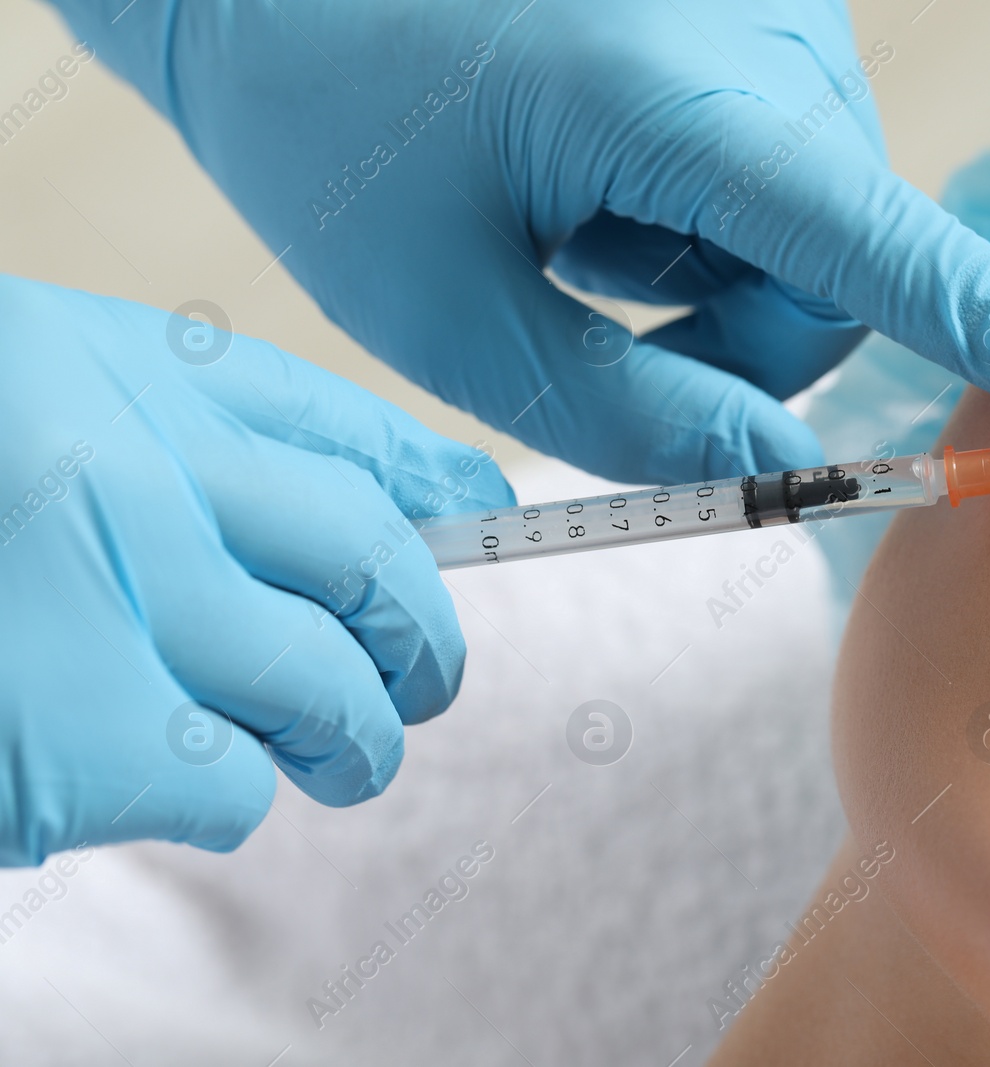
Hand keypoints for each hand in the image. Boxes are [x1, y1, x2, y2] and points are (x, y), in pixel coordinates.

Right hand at [0, 276, 512, 864]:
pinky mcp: (80, 739)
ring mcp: (114, 601)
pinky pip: (230, 788)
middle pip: (378, 566)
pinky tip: (147, 777)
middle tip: (413, 687)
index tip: (487, 519)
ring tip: (325, 756)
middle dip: (421, 644)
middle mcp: (130, 469)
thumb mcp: (34, 409)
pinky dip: (219, 801)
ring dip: (347, 740)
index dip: (437, 485)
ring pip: (330, 692)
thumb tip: (397, 508)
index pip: (343, 427)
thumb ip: (185, 440)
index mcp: (109, 372)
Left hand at [52, 0, 989, 484]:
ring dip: (698, 280)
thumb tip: (773, 460)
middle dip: (727, 345)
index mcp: (678, 103)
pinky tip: (587, 169)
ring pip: (804, 239)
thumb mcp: (449, 308)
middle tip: (588, 321)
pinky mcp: (747, 25)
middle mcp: (758, 45)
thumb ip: (624, 409)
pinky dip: (691, 217)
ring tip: (564, 221)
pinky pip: (773, 177)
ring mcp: (763, 22)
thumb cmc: (327, 113)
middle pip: (830, 282)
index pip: (881, 249)